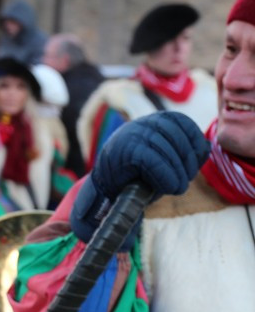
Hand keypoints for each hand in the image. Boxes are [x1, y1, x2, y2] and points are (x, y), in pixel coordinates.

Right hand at [91, 111, 208, 199]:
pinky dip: (166, 176)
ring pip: (167, 150)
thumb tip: (205, 148)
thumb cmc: (138, 177)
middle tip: (185, 181)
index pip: (183, 123)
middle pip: (177, 137)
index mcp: (154, 120)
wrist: (106, 190)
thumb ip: (184, 152)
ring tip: (178, 187)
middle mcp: (143, 123)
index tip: (194, 164)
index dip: (195, 143)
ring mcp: (132, 135)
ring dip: (178, 172)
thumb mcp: (164, 160)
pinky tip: (170, 188)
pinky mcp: (125, 150)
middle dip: (187, 162)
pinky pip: (153, 160)